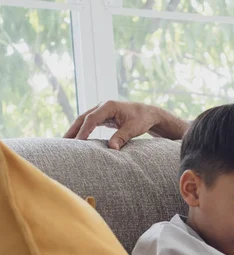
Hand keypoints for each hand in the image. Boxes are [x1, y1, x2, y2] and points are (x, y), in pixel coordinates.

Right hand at [64, 100, 188, 149]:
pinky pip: (89, 123)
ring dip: (75, 130)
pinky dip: (82, 130)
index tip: (77, 142)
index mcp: (109, 106)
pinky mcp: (103, 116)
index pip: (92, 118)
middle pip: (83, 118)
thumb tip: (112, 149)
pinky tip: (76, 140)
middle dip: (73, 130)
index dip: (84, 130)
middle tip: (63, 143)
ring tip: (65, 143)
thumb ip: (122, 137)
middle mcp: (103, 106)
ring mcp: (102, 110)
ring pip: (84, 120)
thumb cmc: (142, 119)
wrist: (149, 113)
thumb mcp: (133, 128)